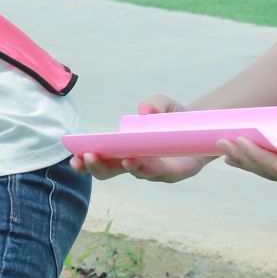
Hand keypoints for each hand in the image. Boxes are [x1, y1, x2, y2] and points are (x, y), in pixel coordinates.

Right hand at [70, 94, 214, 183]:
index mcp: (124, 147)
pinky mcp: (172, 174)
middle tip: (88, 158)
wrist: (203, 130)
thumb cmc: (175, 118)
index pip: (101, 158)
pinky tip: (140, 161)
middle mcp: (135, 161)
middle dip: (96, 167)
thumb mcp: (163, 104)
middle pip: (110, 171)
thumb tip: (144, 110)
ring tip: (124, 158)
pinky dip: (148, 168)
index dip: (85, 160)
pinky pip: (159, 174)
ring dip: (126, 166)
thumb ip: (154, 103)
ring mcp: (152, 169)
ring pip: (135, 173)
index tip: (73, 157)